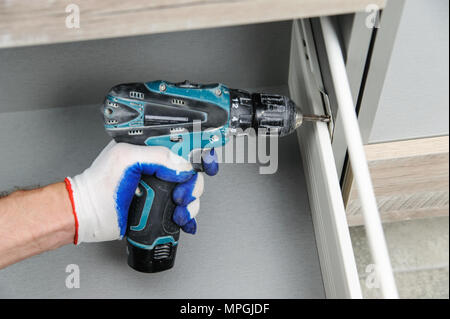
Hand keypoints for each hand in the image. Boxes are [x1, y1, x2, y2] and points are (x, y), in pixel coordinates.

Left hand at [65, 141, 217, 243]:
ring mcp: (160, 189)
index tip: (207, 162)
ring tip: (178, 211)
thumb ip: (157, 155)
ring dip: (191, 204)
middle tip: (181, 195)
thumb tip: (183, 165)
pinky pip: (183, 210)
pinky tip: (184, 220)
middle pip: (192, 172)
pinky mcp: (160, 208)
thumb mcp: (126, 158)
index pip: (184, 145)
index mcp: (151, 150)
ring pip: (190, 192)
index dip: (200, 152)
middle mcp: (158, 168)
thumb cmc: (98, 183)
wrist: (88, 214)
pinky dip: (188, 217)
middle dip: (193, 185)